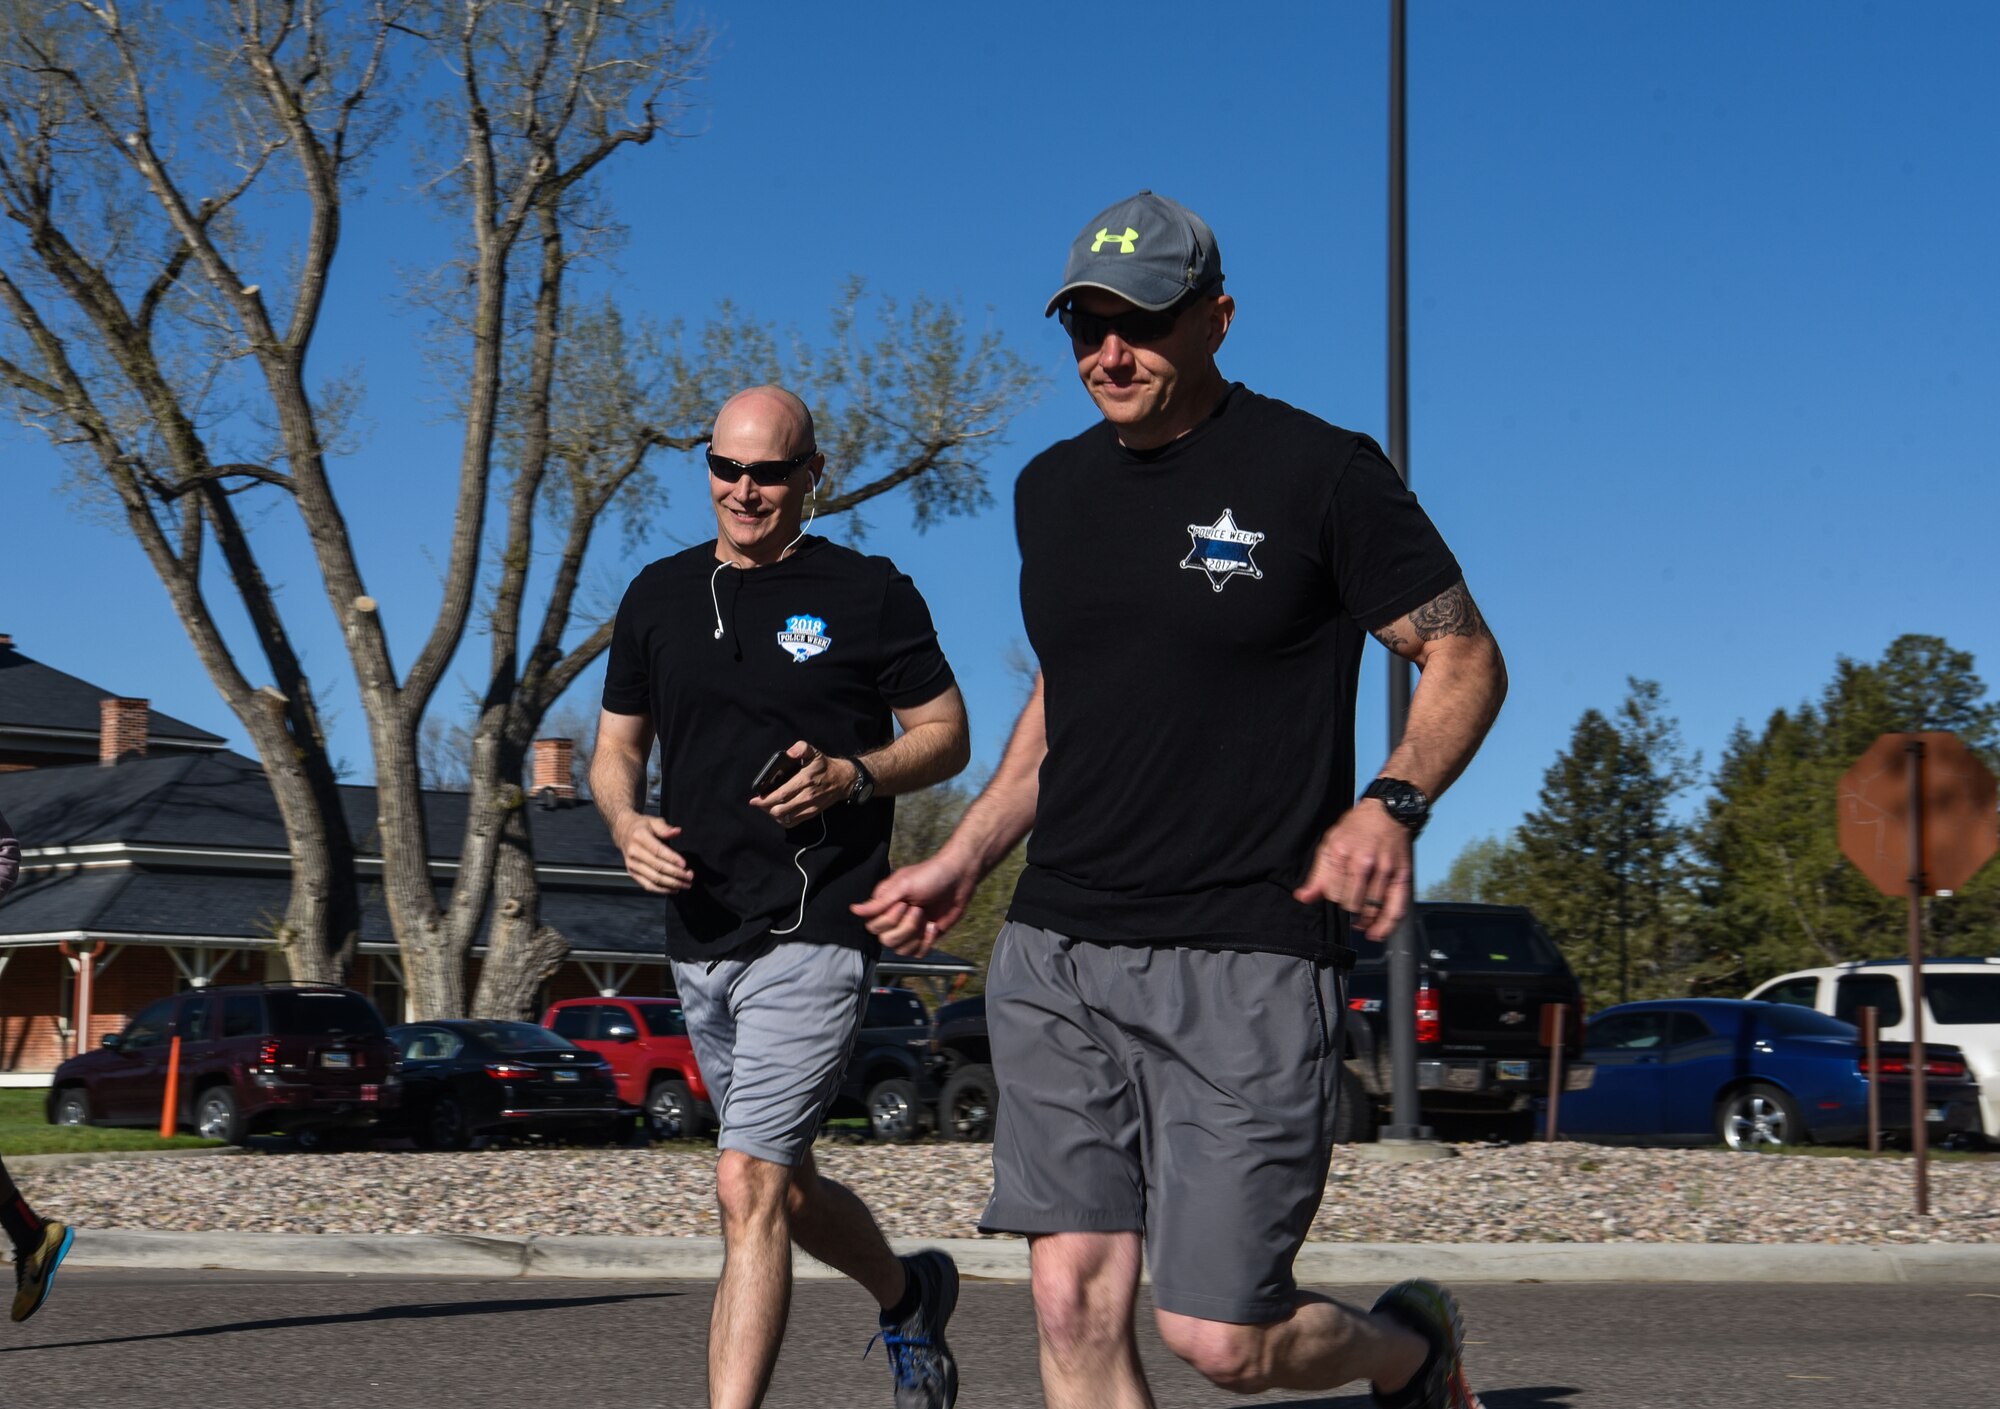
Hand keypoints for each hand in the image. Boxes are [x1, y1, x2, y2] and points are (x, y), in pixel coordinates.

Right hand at [614, 815, 693, 894]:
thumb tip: (677, 831)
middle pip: (657, 867)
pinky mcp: (632, 873)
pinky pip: (647, 885)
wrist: (622, 831)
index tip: (684, 864)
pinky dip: (661, 890)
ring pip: (654, 878)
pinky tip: (673, 889)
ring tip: (685, 884)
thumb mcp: (653, 821)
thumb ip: (665, 828)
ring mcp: (632, 864)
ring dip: (671, 884)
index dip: (672, 859)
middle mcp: (634, 852)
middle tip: (689, 876)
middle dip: (676, 873)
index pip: (658, 851)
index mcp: (639, 837)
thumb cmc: (640, 827)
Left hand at [749, 741, 854, 827]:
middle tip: (759, 802)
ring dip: (773, 814)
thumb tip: (790, 752)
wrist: (843, 780)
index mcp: (804, 780)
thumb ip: (801, 748)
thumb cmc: (824, 766)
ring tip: (767, 807)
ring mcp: (809, 807)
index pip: (781, 794)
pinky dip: (783, 820)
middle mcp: (806, 796)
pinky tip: (779, 813)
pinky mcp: (811, 813)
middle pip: (780, 809)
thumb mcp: (814, 752)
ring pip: (785, 818)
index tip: (754, 800)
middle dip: (766, 808)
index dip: (765, 799)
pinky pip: (793, 822)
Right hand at [851, 852, 980, 956]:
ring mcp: (909, 930)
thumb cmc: (930, 875)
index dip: (889, 920)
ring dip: (916, 935)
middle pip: (886, 941)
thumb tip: (853, 910)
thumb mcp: (903, 885)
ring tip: (926, 917)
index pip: (873, 926)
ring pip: (901, 950)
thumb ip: (879, 902)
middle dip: (905, 928)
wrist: (959, 879)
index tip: (904, 903)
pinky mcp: (924, 937)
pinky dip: (926, 942)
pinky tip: (933, 927)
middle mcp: (894, 919)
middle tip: (918, 909)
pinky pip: (917, 954)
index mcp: (884, 905)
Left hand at [1293, 801, 1411, 940]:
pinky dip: (1386, 926)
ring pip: (1371, 909)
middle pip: (1351, 904)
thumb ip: (1318, 874)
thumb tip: (1303, 898)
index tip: (1338, 893)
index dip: (1334, 898)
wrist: (1389, 812)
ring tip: (1361, 921)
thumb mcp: (1331, 844)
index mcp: (1342, 853)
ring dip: (1364, 920)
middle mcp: (1363, 862)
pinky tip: (1377, 933)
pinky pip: (1396, 908)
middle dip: (1349, 909)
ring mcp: (1385, 870)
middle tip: (1351, 904)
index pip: (1333, 893)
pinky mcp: (1402, 876)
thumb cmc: (1357, 828)